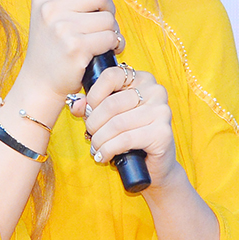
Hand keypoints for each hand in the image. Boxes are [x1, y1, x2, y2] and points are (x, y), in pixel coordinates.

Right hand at [18, 0, 124, 104]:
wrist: (40, 83)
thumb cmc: (52, 50)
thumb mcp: (59, 18)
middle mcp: (50, 8)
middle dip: (107, 10)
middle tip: (101, 25)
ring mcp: (62, 27)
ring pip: (108, 18)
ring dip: (111, 31)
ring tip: (101, 41)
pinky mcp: (76, 47)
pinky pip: (110, 37)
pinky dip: (113, 45)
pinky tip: (104, 52)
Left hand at [70, 67, 178, 190]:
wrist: (153, 164)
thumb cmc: (130, 135)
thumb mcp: (109, 116)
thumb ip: (91, 106)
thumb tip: (76, 105)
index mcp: (142, 79)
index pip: (111, 76)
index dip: (93, 95)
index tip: (87, 111)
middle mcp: (155, 91)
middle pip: (111, 103)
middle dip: (94, 123)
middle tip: (90, 134)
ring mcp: (161, 111)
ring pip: (117, 124)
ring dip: (99, 139)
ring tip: (96, 147)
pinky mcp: (162, 133)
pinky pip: (125, 139)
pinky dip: (108, 149)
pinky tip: (103, 156)